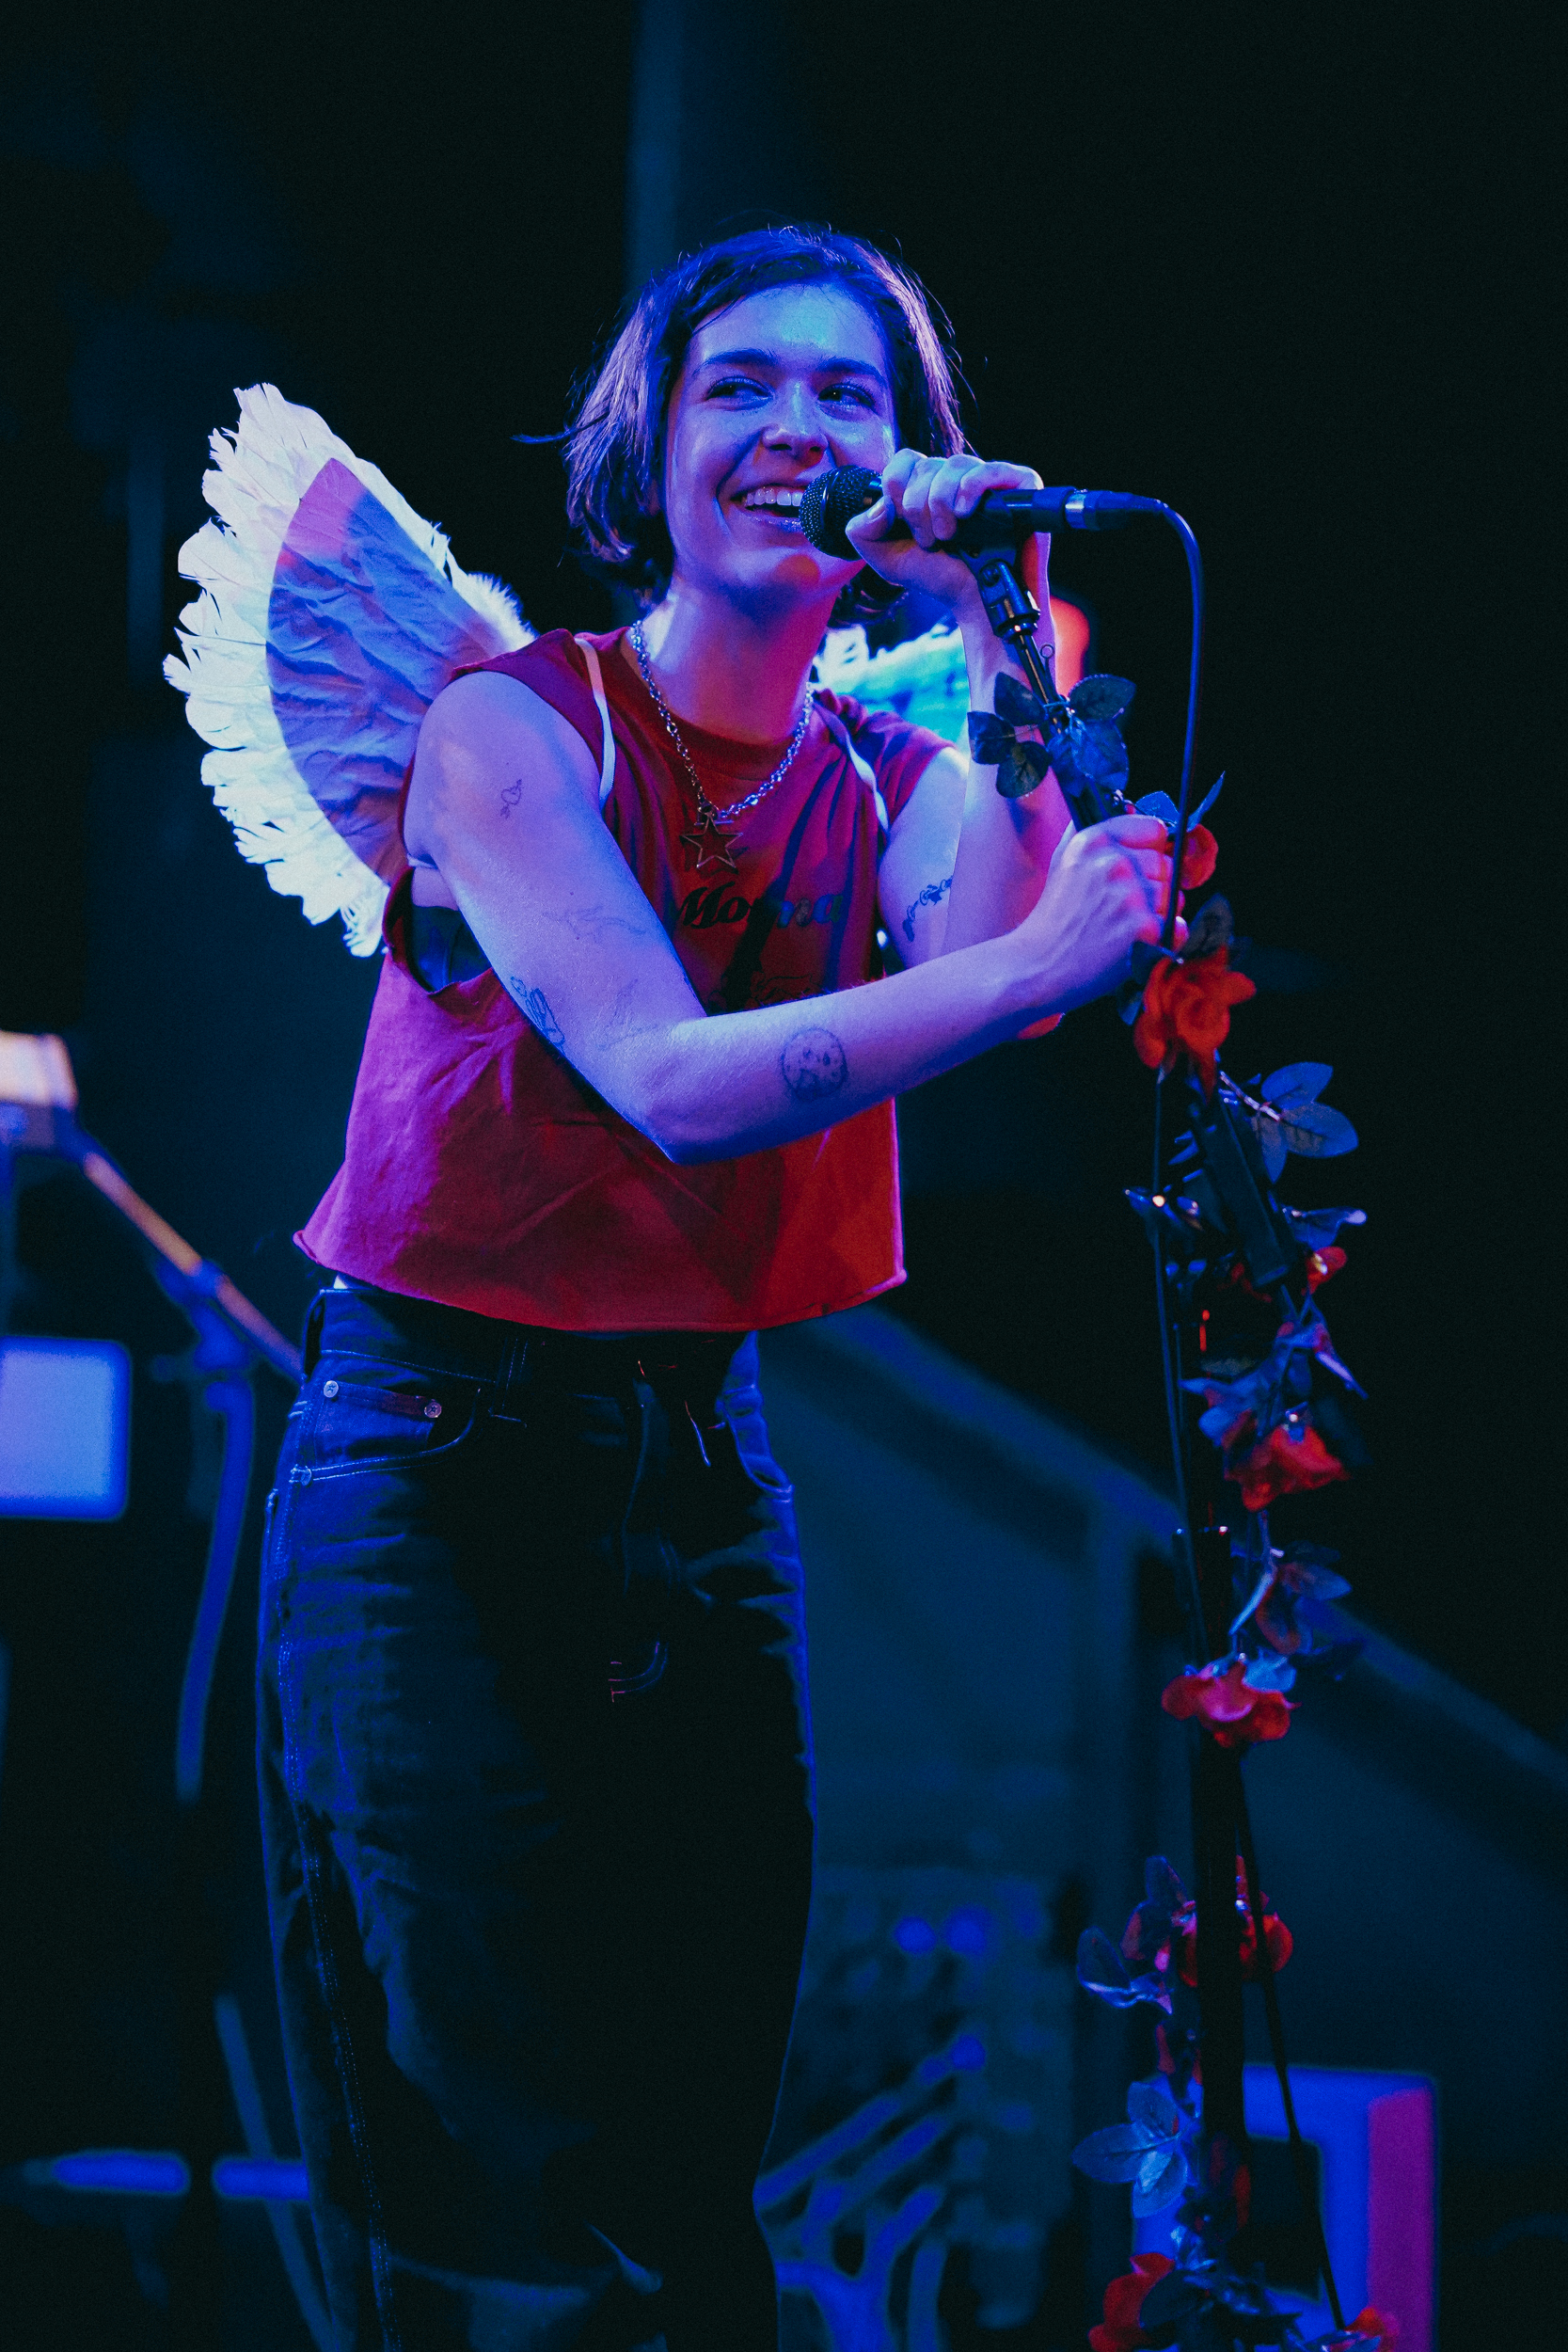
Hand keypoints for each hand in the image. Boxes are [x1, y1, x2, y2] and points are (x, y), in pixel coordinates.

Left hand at [843, 448, 1050, 621]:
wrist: (975, 602)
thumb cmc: (939, 577)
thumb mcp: (886, 558)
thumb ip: (861, 531)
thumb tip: (880, 504)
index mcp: (928, 485)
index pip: (904, 460)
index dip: (896, 487)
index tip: (901, 523)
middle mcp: (957, 477)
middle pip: (926, 465)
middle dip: (917, 508)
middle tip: (929, 540)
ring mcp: (989, 478)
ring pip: (954, 465)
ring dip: (941, 505)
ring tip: (948, 537)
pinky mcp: (1019, 485)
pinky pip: (989, 470)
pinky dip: (970, 490)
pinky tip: (965, 515)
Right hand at [1014, 815, 1186, 1016]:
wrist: (1038, 965)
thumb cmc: (1053, 917)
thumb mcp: (1062, 861)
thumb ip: (1089, 830)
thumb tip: (1124, 805)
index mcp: (1094, 841)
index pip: (1153, 829)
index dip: (1150, 850)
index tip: (1138, 868)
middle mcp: (1114, 863)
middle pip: (1166, 865)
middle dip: (1154, 886)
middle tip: (1124, 907)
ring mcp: (1131, 895)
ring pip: (1174, 897)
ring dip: (1158, 913)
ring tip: (1125, 926)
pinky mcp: (1142, 928)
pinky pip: (1177, 926)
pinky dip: (1164, 938)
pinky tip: (1136, 942)